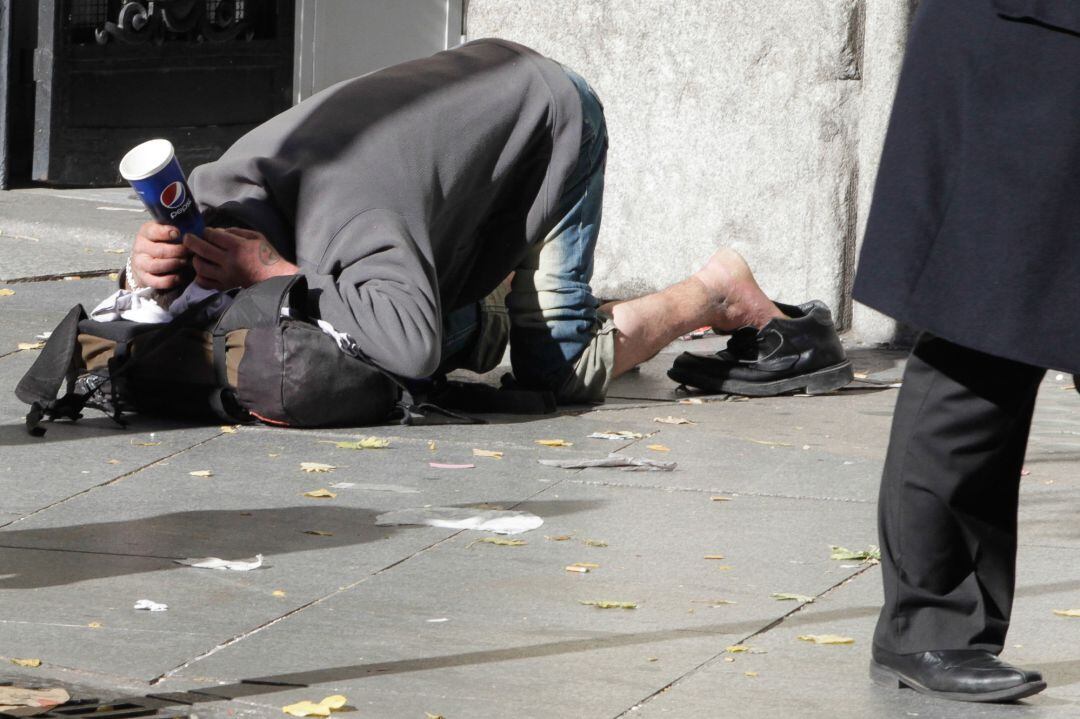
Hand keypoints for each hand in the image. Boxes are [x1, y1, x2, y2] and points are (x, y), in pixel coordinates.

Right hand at [130, 221, 190, 290]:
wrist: (147, 261)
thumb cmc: (162, 243)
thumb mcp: (166, 233)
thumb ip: (177, 230)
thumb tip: (194, 230)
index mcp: (146, 232)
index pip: (153, 231)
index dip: (165, 232)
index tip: (178, 233)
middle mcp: (140, 247)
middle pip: (159, 250)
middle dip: (177, 251)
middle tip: (190, 251)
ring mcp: (141, 263)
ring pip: (156, 266)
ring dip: (174, 264)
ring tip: (185, 262)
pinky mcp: (144, 278)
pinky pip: (156, 281)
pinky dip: (170, 280)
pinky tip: (180, 276)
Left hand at [183, 227, 298, 290]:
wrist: (273, 278)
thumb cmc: (266, 255)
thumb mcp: (255, 236)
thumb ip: (235, 231)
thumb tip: (217, 232)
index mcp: (237, 247)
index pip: (213, 236)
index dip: (206, 231)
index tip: (206, 231)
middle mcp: (229, 261)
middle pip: (202, 249)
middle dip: (191, 241)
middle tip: (188, 238)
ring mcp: (225, 275)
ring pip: (200, 267)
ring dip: (195, 259)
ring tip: (197, 255)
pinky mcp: (225, 286)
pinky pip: (205, 283)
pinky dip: (200, 276)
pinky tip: (202, 271)